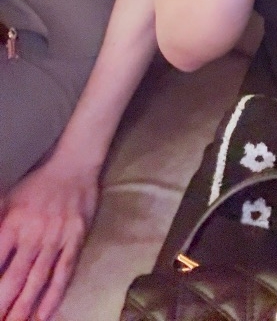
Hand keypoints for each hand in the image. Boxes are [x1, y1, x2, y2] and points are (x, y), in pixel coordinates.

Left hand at [0, 159, 99, 320]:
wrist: (75, 165)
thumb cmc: (38, 183)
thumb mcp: (9, 199)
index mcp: (12, 222)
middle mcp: (32, 234)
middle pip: (13, 278)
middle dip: (2, 305)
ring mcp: (55, 239)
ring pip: (36, 280)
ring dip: (23, 308)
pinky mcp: (75, 240)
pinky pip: (63, 272)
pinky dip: (53, 296)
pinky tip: (44, 315)